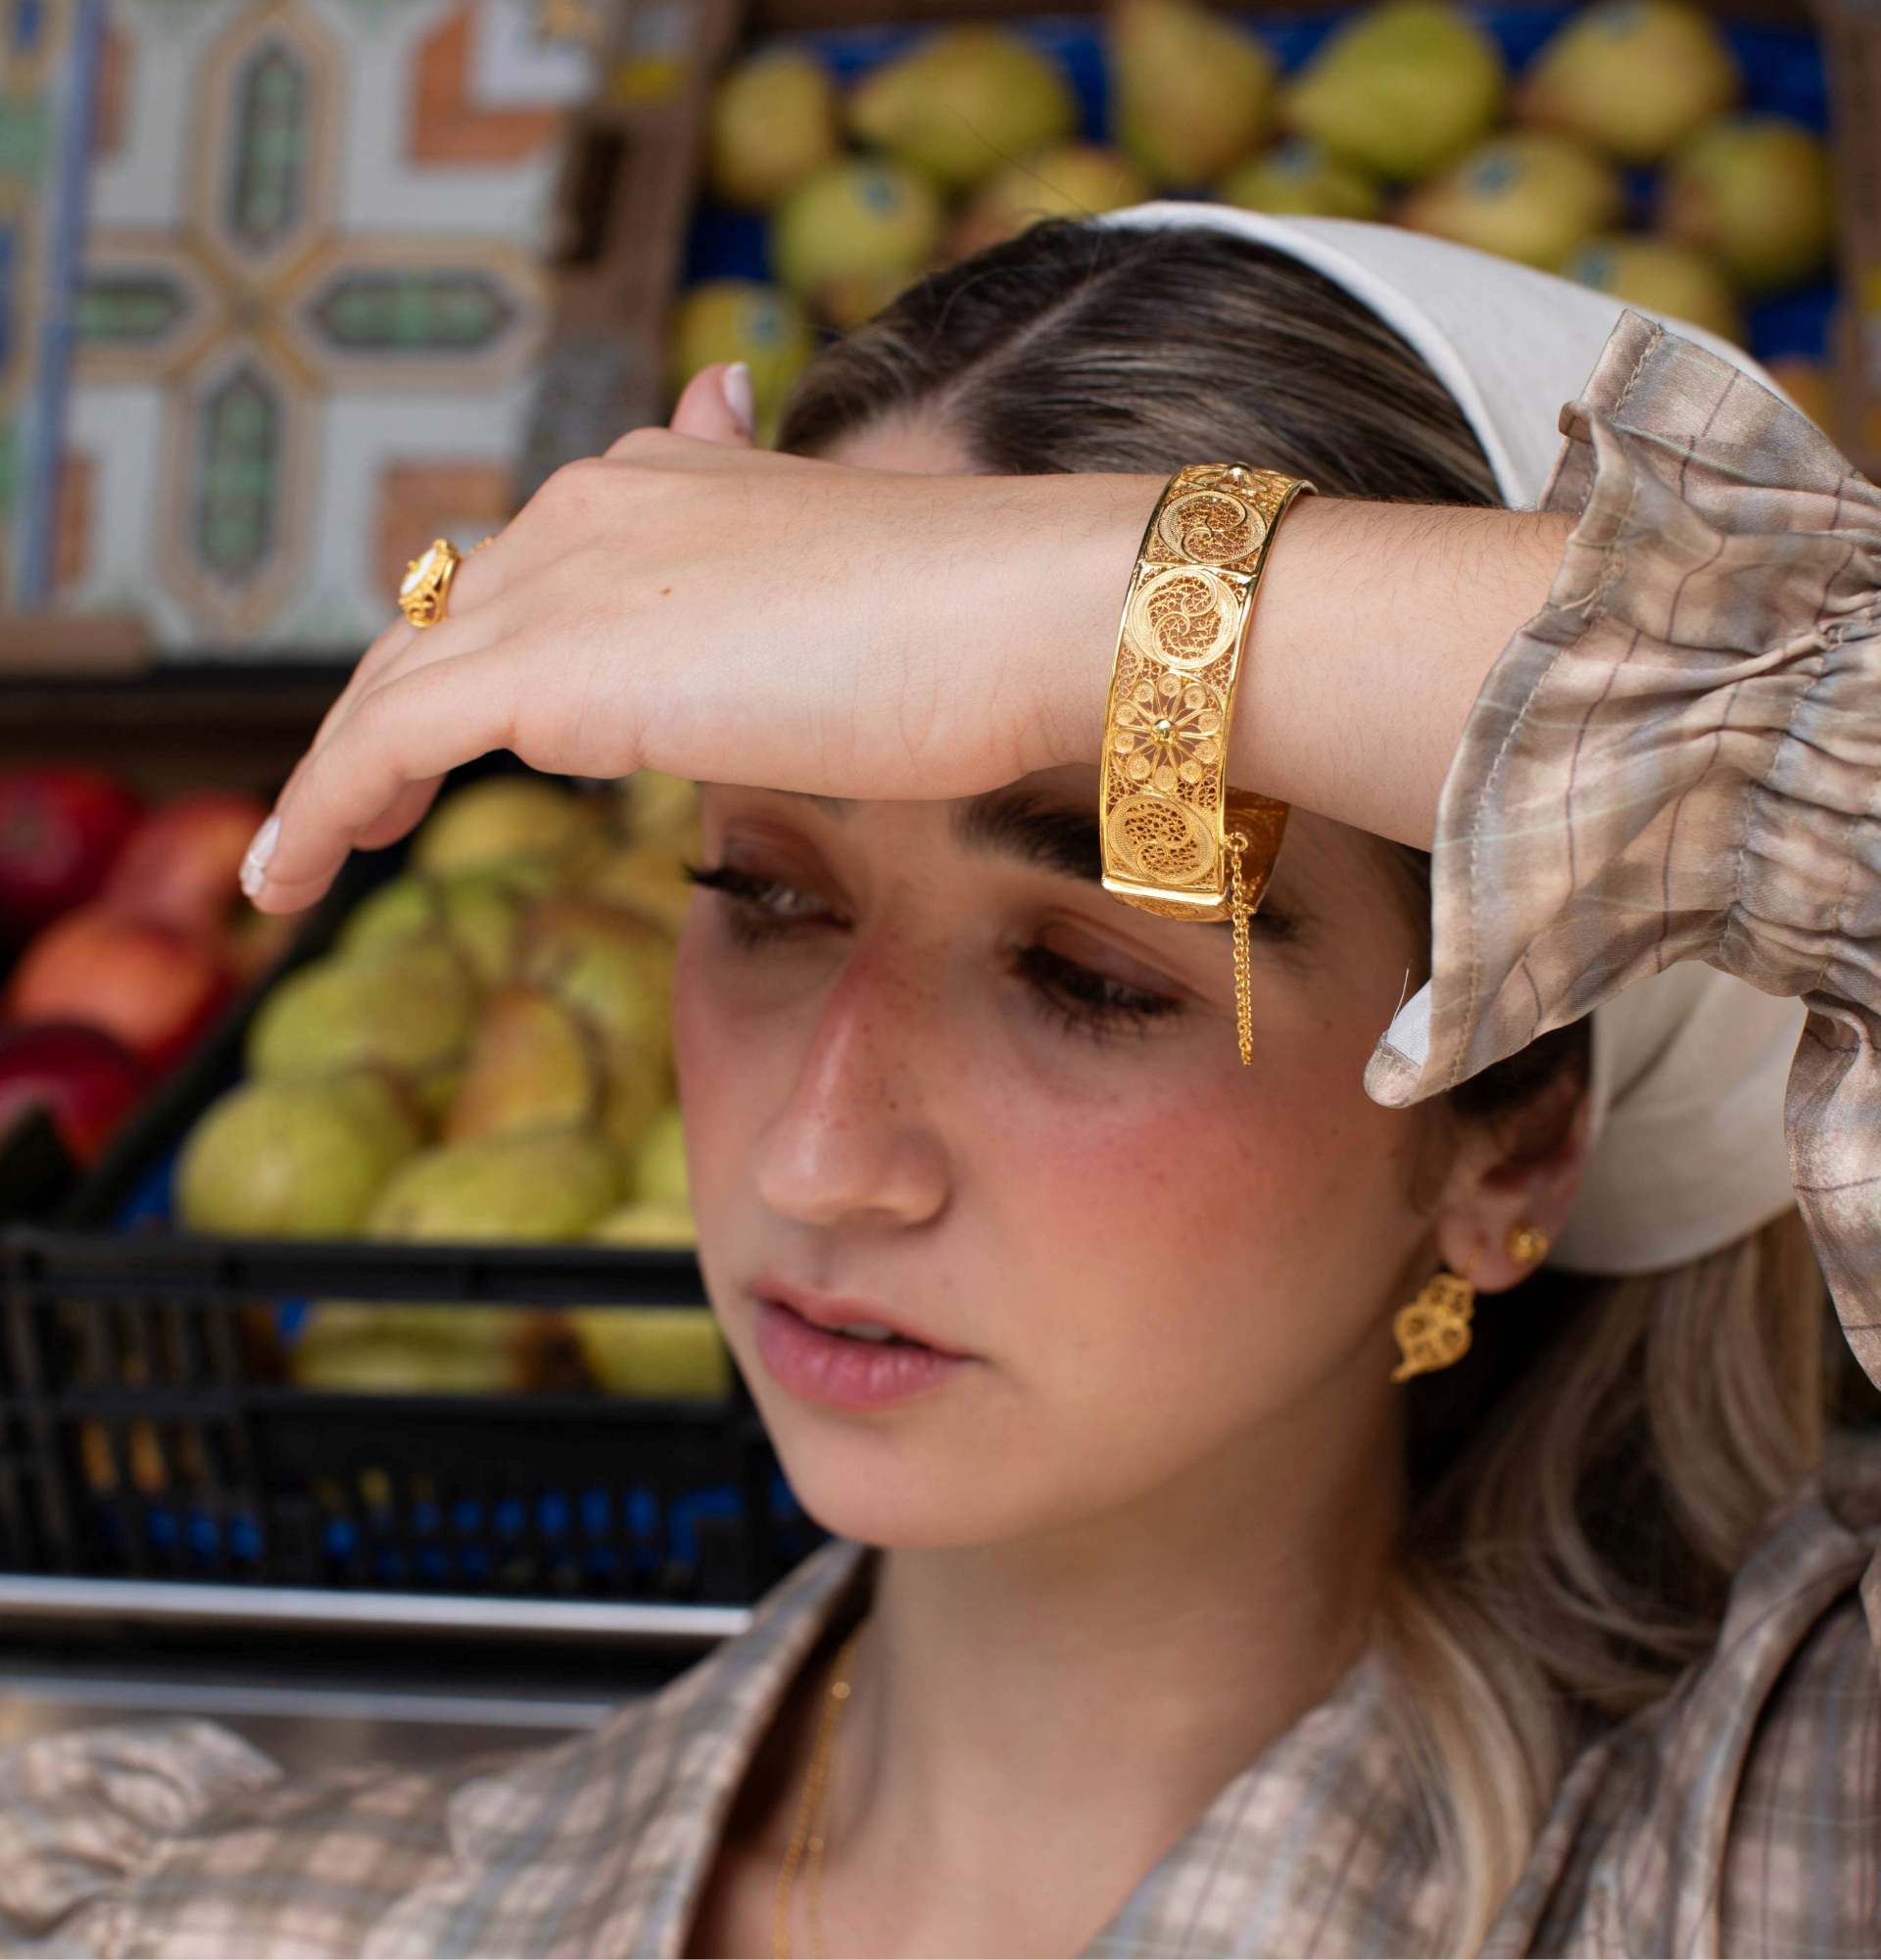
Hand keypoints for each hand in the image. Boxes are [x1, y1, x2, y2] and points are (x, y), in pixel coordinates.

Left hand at [244, 365, 1154, 913]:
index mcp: (658, 478)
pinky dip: (323, 807)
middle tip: (354, 806)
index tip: (447, 733)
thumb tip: (723, 409)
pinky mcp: (549, 665)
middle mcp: (589, 506)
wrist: (1018, 612)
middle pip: (438, 625)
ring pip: (394, 681)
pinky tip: (297, 875)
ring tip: (303, 859)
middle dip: (382, 719)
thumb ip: (763, 542)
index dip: (469, 661)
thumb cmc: (972, 622)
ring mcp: (564, 576)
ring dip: (336, 775)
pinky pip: (389, 740)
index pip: (521, 577)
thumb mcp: (843, 578)